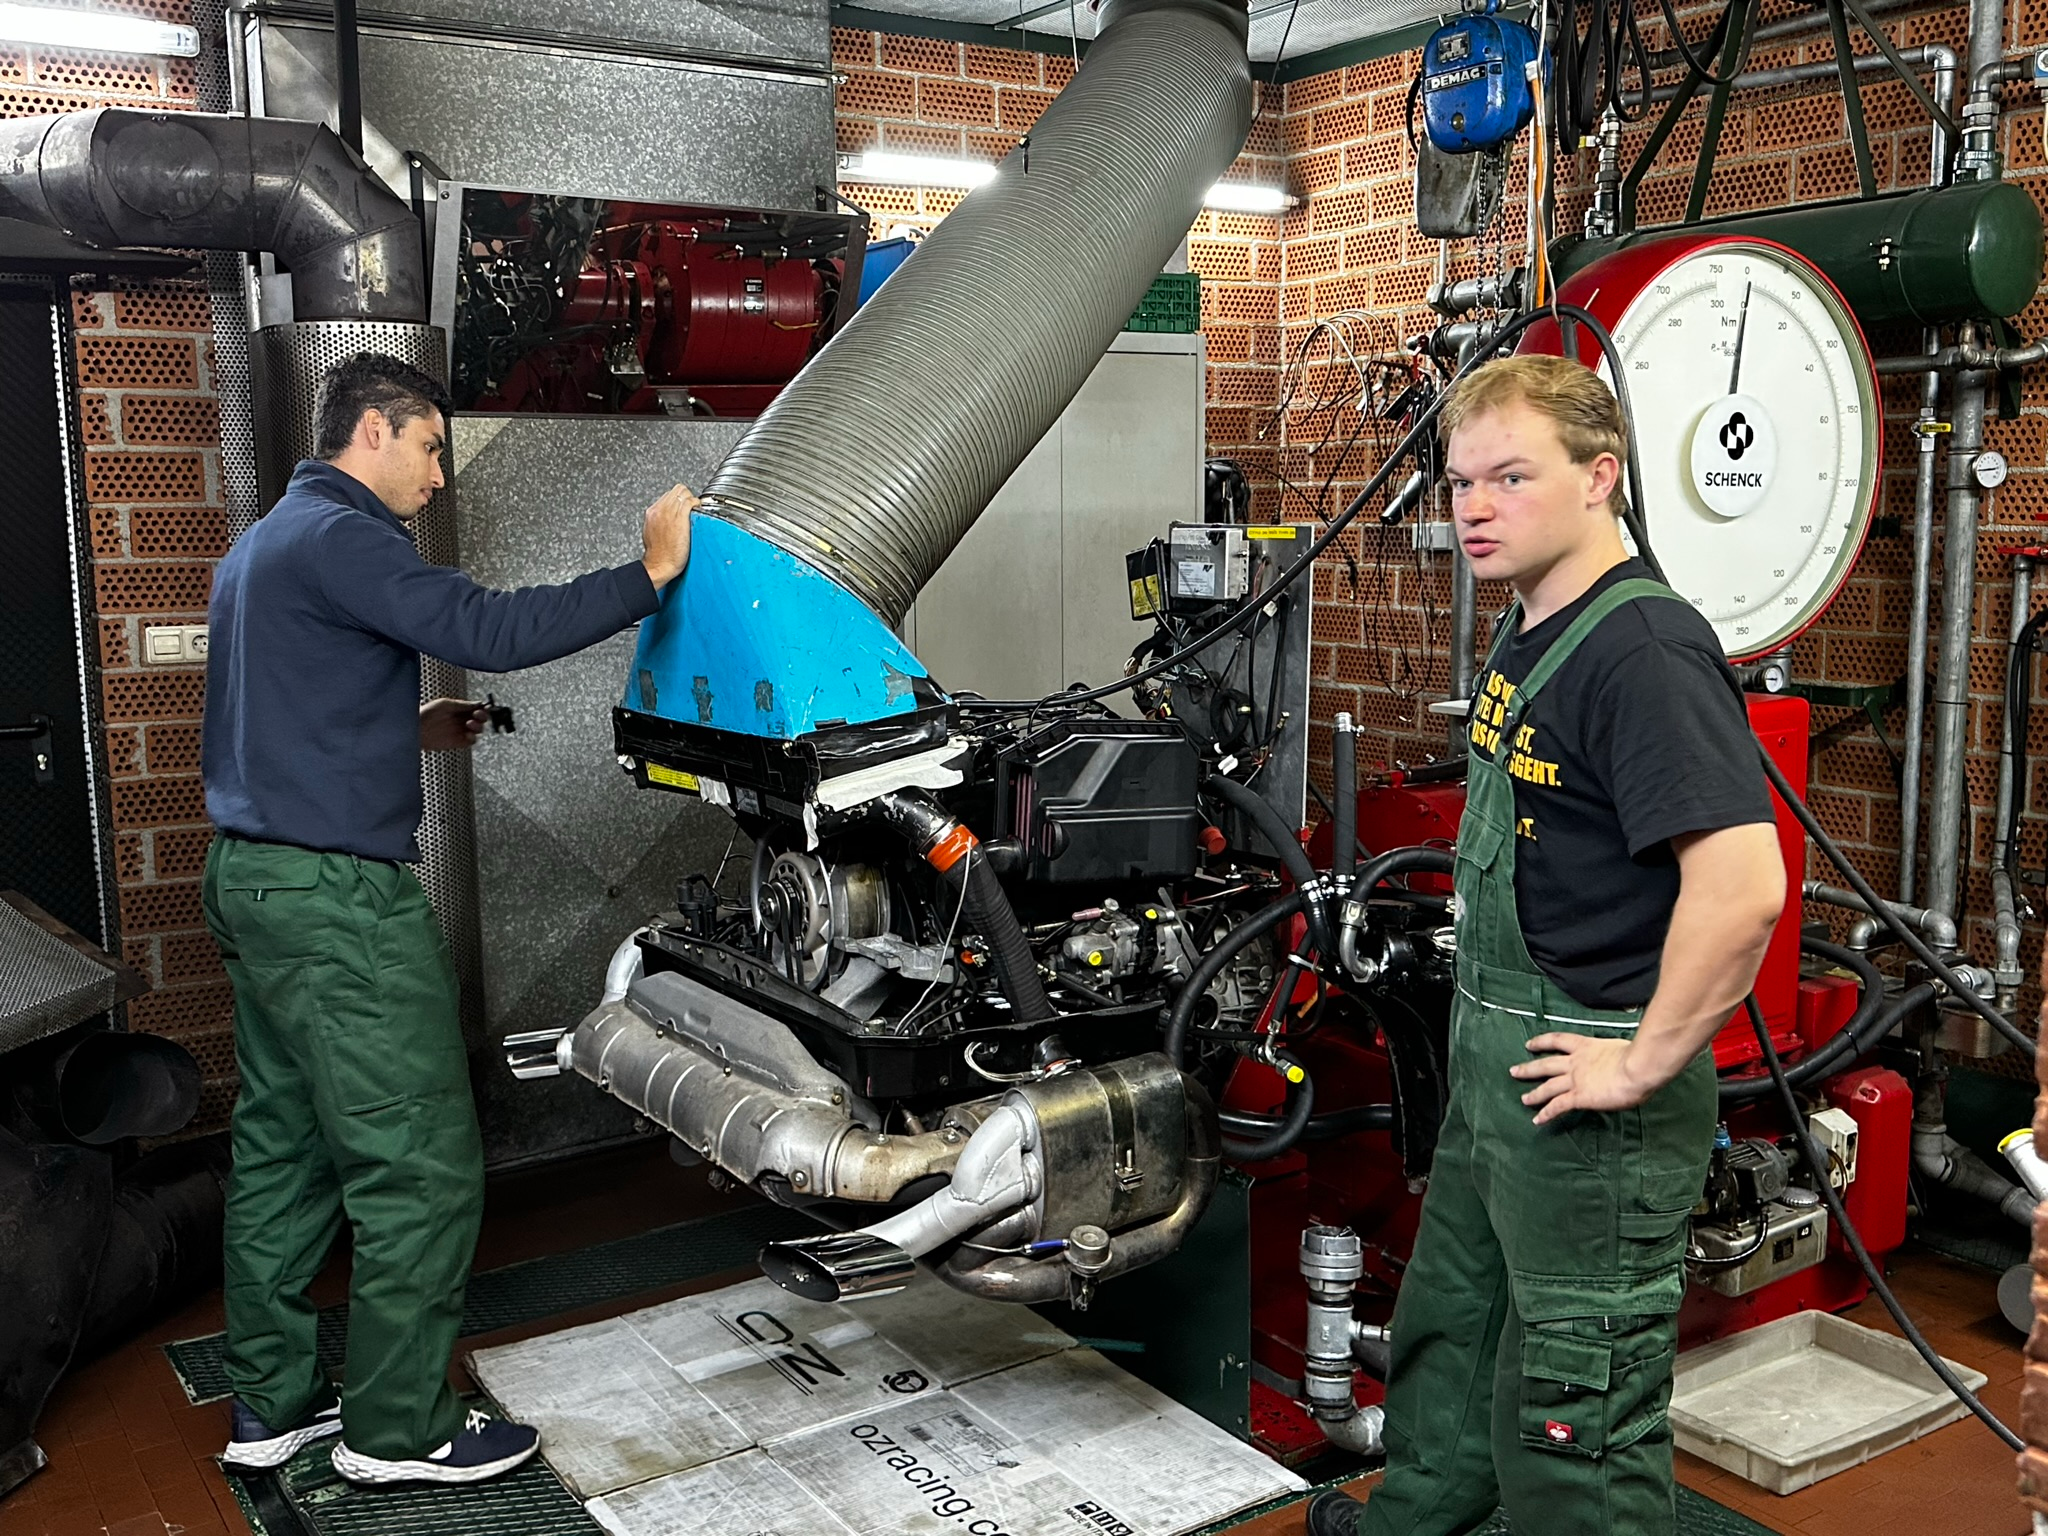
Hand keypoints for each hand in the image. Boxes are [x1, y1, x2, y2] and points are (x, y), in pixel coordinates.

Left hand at [420, 697, 486, 750]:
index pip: (476, 708)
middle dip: (482, 717)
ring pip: (478, 730)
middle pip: (480, 719)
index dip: (482, 708)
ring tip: (470, 724)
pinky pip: (471, 741)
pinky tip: (468, 734)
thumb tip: (477, 703)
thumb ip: (462, 704)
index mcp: (458, 709)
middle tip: (478, 716)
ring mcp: (459, 731)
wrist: (414, 730)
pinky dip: (473, 738)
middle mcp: (460, 720)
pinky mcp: (457, 742)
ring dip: (478, 727)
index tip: (483, 708)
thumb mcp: (444, 704)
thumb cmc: (424, 714)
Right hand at [642, 483, 699, 587]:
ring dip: (691, 499)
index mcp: (652, 513)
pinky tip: (697, 509)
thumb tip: (667, 519)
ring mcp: (669, 513)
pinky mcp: (679, 518)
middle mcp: (659, 510)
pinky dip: (696, 503)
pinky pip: (689, 501)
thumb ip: (659, 521)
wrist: (660, 565)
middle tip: (691, 507)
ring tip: (694, 509)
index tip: (684, 506)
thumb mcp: (652, 532)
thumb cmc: (658, 554)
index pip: (668, 495)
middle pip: (676, 490)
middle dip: (685, 496)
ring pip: (683, 492)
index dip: (679, 499)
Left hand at [1509, 1033, 1664, 1124]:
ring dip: (1534, 1093)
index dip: (1542, 1042)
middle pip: (1545, 1064)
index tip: (1530, 1044)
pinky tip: (1537, 1120)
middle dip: (1528, 1068)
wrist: (1637, 1068)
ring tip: (1523, 1099)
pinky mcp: (1579, 1097)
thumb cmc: (1638, 1058)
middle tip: (1513, 1071)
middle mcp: (1576, 1062)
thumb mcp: (1621, 1049)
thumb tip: (1618, 1061)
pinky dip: (1546, 1113)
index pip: (1558, 1040)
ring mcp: (1575, 1079)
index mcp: (1586, 1047)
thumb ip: (1613, 1055)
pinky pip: (1557, 1106)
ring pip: (1547, 1086)